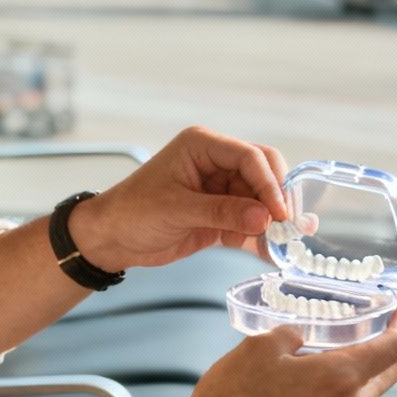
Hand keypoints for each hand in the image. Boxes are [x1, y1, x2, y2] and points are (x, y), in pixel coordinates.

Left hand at [68, 126, 291, 271]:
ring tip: (281, 244)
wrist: (111, 239)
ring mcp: (220, 189)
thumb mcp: (176, 210)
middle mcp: (216, 163)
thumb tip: (264, 218)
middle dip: (276, 199)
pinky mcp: (221, 214)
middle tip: (286, 227)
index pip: (249, 157)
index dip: (269, 184)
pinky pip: (250, 221)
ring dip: (271, 222)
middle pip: (263, 174)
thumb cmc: (131, 213)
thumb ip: (222, 212)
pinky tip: (270, 251)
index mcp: (202, 146)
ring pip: (261, 200)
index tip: (279, 213)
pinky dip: (260, 237)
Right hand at [158, 296, 396, 396]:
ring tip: (342, 345)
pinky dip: (344, 388)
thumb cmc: (232, 395)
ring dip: (367, 367)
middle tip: (381, 320)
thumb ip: (296, 332)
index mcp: (342, 378)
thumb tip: (305, 333)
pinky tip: (317, 375)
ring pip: (370, 392)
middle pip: (393, 371)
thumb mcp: (263, 345)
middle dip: (394, 342)